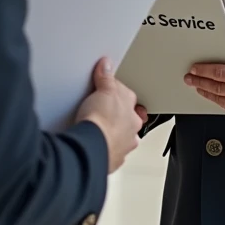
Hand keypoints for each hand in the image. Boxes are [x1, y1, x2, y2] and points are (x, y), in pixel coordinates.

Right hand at [75, 58, 142, 172]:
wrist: (91, 150)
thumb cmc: (101, 122)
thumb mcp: (103, 91)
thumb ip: (106, 78)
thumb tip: (107, 65)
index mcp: (132, 112)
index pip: (127, 96)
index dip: (115, 91)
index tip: (104, 88)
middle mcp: (132, 130)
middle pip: (126, 118)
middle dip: (117, 115)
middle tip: (100, 110)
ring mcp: (123, 146)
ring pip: (122, 137)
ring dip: (113, 133)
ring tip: (97, 128)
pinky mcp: (112, 159)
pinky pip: (111, 151)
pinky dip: (104, 148)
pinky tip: (94, 143)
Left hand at [185, 46, 224, 121]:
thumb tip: (222, 55)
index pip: (218, 73)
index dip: (203, 71)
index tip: (195, 69)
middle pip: (216, 87)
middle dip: (200, 82)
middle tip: (190, 78)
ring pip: (220, 99)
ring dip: (206, 92)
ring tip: (198, 86)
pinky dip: (219, 100)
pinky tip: (213, 95)